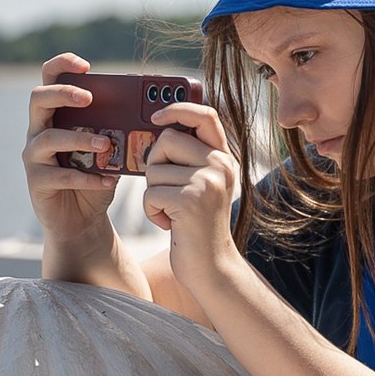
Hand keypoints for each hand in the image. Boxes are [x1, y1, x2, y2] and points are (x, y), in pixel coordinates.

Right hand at [22, 53, 119, 244]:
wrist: (81, 220)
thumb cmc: (95, 177)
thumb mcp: (109, 150)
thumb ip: (118, 131)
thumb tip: (149, 115)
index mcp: (55, 116)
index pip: (48, 79)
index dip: (62, 66)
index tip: (85, 65)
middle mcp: (38, 131)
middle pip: (38, 99)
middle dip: (63, 93)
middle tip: (89, 98)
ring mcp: (34, 157)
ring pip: (48, 138)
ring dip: (79, 138)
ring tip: (105, 144)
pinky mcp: (37, 182)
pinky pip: (60, 176)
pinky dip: (86, 178)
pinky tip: (107, 180)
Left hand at [142, 103, 245, 282]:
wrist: (211, 267)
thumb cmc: (196, 225)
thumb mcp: (201, 186)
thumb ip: (188, 159)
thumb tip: (156, 129)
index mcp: (224, 158)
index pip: (205, 115)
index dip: (178, 108)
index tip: (156, 116)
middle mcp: (221, 165)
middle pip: (166, 140)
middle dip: (154, 165)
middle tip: (165, 190)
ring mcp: (208, 181)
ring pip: (154, 168)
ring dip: (152, 193)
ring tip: (170, 212)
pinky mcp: (191, 200)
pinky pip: (150, 193)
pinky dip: (151, 212)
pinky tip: (168, 224)